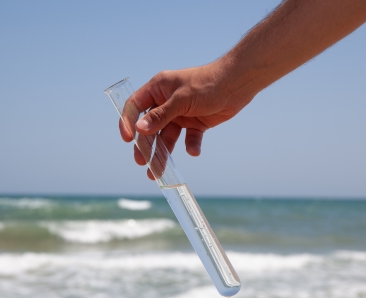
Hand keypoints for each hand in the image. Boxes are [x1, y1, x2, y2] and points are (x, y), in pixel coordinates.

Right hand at [119, 62, 255, 178]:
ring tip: (158, 171)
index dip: (127, 122)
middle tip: (141, 162)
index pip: (135, 106)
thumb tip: (139, 129)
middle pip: (150, 127)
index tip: (127, 139)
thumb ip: (160, 116)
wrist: (237, 83)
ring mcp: (181, 114)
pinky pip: (189, 138)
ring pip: (167, 136)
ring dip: (163, 152)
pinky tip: (194, 151)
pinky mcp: (196, 123)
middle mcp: (166, 102)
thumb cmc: (207, 83)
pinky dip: (191, 146)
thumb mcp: (181, 100)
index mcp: (158, 89)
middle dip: (145, 145)